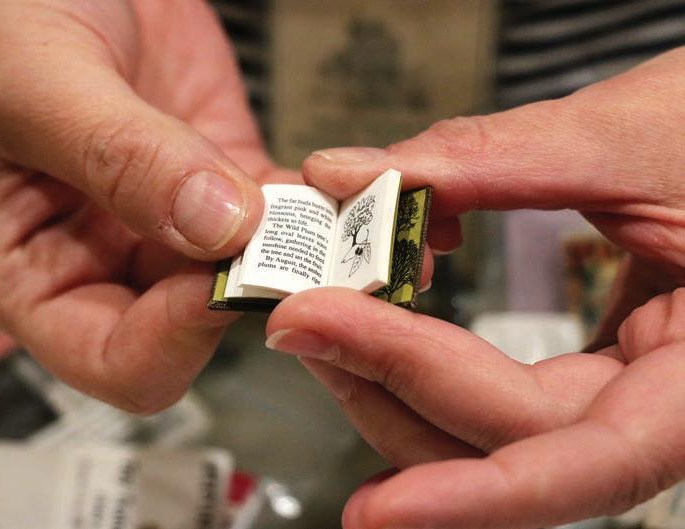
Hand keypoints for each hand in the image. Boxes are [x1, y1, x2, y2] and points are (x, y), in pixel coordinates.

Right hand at [0, 0, 297, 411]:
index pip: (117, 362)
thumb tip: (218, 227)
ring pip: (252, 280)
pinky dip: (314, 210)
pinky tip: (331, 182)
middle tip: (299, 251)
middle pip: (197, 330)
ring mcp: (173, 234)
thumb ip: (120, 157)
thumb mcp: (38, 85)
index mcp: (36, 280)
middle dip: (249, 294)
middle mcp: (109, 269)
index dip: (175, 337)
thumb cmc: (3, 28)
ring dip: (299, 253)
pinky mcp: (226, 192)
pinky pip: (284, 222)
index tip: (220, 273)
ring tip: (329, 212)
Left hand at [267, 47, 684, 527]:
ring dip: (392, 383)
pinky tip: (374, 335)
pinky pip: (497, 392)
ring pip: (490, 431)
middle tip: (306, 326)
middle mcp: (665, 399)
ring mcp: (624, 386)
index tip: (377, 509)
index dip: (478, 494)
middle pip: (514, 444)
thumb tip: (348, 175)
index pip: (591, 464)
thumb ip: (482, 162)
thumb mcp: (621, 138)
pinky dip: (427, 364)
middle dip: (394, 386)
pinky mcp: (591, 361)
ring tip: (322, 325)